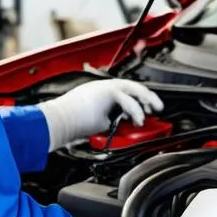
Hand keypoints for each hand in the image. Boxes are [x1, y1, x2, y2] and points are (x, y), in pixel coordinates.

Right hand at [37, 79, 163, 150]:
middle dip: (147, 97)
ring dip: (146, 99)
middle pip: (131, 87)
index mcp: (97, 95)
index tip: (145, 112)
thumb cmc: (69, 126)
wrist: (59, 120)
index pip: (122, 95)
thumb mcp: (94, 125)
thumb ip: (108, 122)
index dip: (136, 102)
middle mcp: (101, 87)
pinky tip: (138, 119)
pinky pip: (127, 97)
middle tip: (157, 108)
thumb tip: (120, 130)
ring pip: (132, 88)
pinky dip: (135, 109)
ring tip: (154, 110)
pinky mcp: (107, 89)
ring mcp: (104, 87)